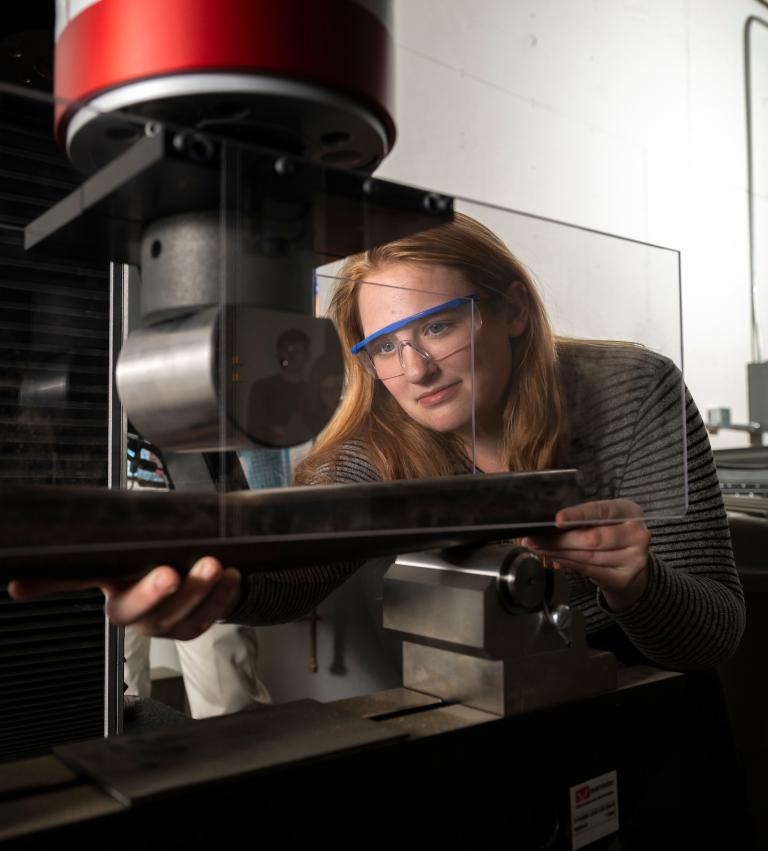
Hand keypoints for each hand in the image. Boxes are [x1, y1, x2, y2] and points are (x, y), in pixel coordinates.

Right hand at [8, 557, 242, 640]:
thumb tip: (20, 574)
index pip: (73, 586)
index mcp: (112, 591)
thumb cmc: (159, 556)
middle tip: (169, 572)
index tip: (23, 585)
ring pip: (179, 617)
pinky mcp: (194, 627)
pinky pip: (208, 618)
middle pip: (137, 613)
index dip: (50, 586)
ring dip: (199, 592)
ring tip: (214, 565)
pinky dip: (222, 597)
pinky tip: (232, 575)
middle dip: (154, 594)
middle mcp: (136, 613)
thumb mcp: (128, 551)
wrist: (199, 565)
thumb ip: (88, 557)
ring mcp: (166, 624)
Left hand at [522, 499, 650, 611]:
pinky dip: (567, 563)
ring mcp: (634, 559)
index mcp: (630, 511)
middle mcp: (637, 534)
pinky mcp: (624, 578)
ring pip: (587, 556)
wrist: (630, 563)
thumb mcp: (603, 519)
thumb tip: (547, 522)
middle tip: (534, 538)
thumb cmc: (611, 533)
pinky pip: (588, 570)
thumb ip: (583, 519)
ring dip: (558, 552)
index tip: (557, 519)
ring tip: (538, 547)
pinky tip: (553, 557)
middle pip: (591, 538)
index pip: (601, 511)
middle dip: (559, 539)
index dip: (577, 515)